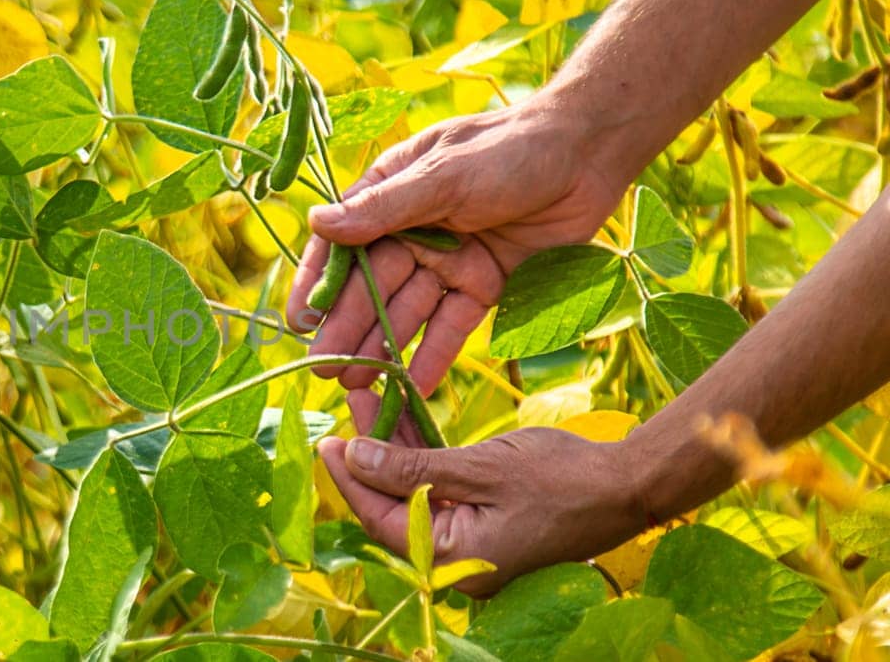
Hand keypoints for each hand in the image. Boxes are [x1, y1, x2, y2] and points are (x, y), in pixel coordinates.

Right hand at [288, 102, 631, 429]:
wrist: (588, 154)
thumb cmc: (509, 149)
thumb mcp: (443, 176)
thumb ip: (384, 208)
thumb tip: (317, 223)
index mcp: (389, 194)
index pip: (342, 245)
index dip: (317, 284)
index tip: (297, 322)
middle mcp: (412, 231)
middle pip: (372, 288)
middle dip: (347, 330)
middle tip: (325, 371)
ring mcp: (448, 261)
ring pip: (407, 313)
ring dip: (382, 349)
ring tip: (357, 386)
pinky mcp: (484, 285)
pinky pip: (453, 326)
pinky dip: (434, 355)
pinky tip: (411, 387)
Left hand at [316, 427, 647, 595]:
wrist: (629, 485)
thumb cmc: (562, 477)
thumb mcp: (480, 468)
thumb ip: (412, 467)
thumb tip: (352, 457)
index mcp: (452, 558)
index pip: (380, 517)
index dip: (349, 477)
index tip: (326, 438)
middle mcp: (455, 559)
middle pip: (392, 504)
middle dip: (370, 454)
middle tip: (351, 403)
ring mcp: (470, 540)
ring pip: (414, 491)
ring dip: (395, 447)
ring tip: (374, 397)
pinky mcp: (482, 519)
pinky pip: (440, 488)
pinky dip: (424, 456)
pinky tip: (407, 416)